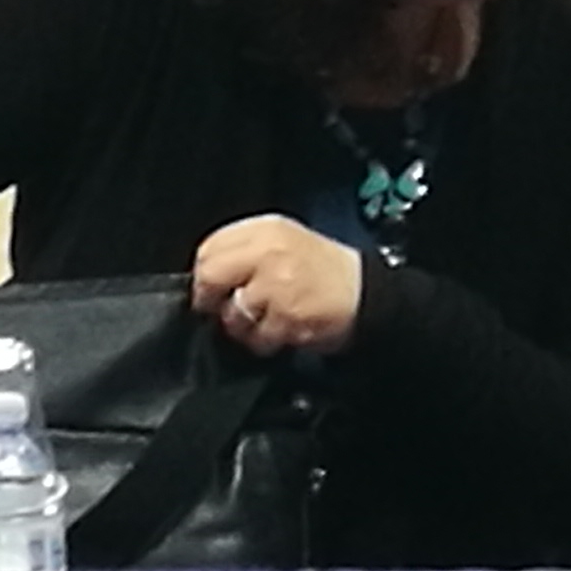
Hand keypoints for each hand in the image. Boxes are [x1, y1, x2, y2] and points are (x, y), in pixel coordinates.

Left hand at [190, 216, 364, 356]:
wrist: (365, 292)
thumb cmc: (323, 270)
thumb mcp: (284, 242)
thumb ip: (245, 250)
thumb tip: (205, 274)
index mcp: (266, 229)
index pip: (210, 247)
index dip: (204, 273)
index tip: (211, 288)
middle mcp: (270, 251)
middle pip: (211, 275)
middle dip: (212, 299)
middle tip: (224, 308)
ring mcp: (278, 283)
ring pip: (232, 312)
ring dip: (243, 325)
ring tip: (266, 320)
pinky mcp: (289, 315)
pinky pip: (258, 337)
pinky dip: (266, 341)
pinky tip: (283, 329)